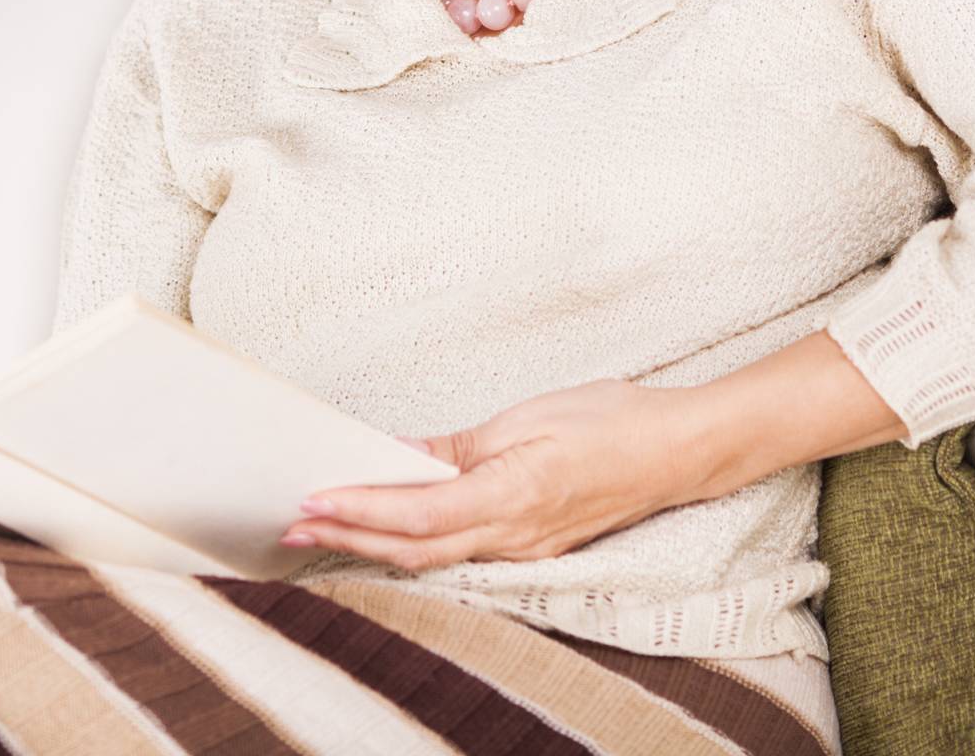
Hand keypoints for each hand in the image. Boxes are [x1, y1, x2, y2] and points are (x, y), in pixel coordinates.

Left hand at [278, 377, 703, 573]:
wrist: (679, 450)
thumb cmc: (614, 421)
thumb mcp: (532, 417)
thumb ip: (462, 446)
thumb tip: (401, 457)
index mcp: (514, 496)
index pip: (418, 514)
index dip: (360, 511)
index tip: (313, 501)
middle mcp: (515, 536)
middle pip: (415, 549)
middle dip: (350, 539)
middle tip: (295, 526)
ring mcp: (525, 548)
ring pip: (434, 557)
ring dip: (377, 545)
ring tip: (330, 528)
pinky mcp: (534, 546)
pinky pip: (462, 551)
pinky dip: (417, 542)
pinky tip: (396, 528)